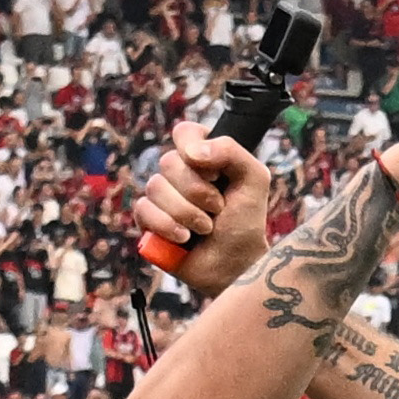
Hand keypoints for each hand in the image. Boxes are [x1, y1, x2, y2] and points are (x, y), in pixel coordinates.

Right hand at [136, 129, 274, 294]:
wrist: (235, 265)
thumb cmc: (245, 223)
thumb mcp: (254, 179)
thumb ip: (231, 150)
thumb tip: (192, 151)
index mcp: (202, 156)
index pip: (184, 133)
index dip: (195, 150)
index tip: (216, 173)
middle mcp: (179, 173)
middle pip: (169, 162)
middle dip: (197, 191)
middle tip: (218, 209)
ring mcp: (162, 196)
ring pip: (155, 187)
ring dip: (186, 213)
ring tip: (205, 228)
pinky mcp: (148, 220)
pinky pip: (144, 210)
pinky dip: (168, 227)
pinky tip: (184, 239)